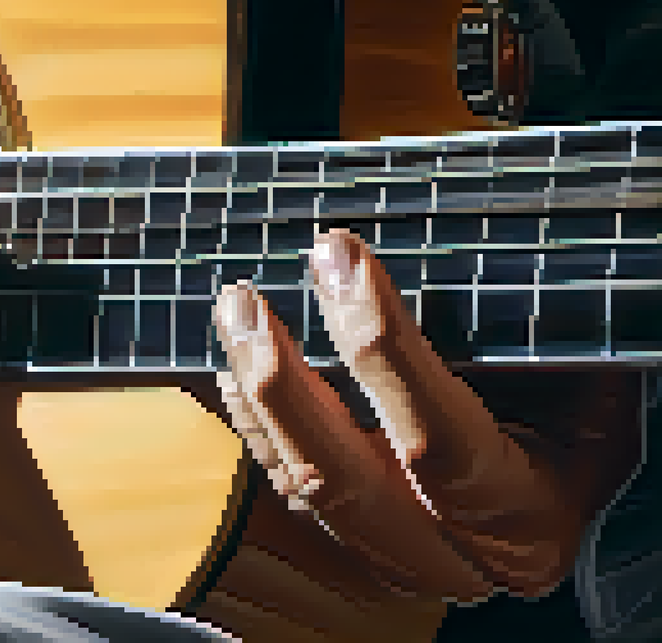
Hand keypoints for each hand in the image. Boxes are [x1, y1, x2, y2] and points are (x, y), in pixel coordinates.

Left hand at [209, 229, 637, 617]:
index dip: (382, 347)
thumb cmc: (586, 426)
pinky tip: (233, 369)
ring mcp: (398, 558)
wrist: (576, 499)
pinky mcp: (358, 548)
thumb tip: (454, 263)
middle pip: (344, 478)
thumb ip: (531, 345)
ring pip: (304, 486)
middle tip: (248, 300)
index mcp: (525, 514)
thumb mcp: (588, 391)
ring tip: (235, 314)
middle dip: (283, 383)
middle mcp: (454, 553)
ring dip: (256, 396)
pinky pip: (288, 490)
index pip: (436, 437)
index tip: (342, 262)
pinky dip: (255, 427)